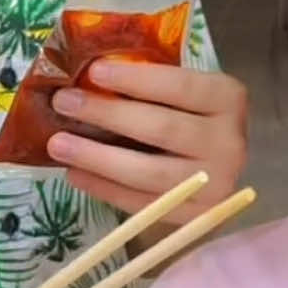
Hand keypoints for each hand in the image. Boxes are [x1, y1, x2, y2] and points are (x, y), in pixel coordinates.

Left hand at [47, 61, 247, 221]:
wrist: (220, 163)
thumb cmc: (191, 115)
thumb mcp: (182, 91)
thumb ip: (148, 85)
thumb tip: (85, 80)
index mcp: (228, 99)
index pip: (180, 86)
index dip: (137, 79)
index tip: (94, 71)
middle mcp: (229, 143)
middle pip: (162, 130)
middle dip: (107, 115)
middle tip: (64, 103)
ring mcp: (216, 184)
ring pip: (149, 173)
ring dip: (98, 158)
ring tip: (58, 144)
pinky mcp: (196, 216)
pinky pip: (142, 204)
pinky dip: (104, 188)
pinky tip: (76, 173)